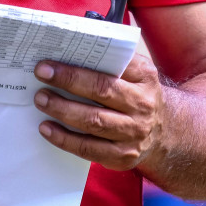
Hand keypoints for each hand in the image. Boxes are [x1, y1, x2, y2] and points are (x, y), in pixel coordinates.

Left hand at [33, 53, 164, 171]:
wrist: (164, 131)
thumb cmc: (137, 94)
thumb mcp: (136, 72)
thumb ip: (112, 59)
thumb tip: (71, 49)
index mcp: (144, 77)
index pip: (110, 66)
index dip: (77, 66)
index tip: (49, 63)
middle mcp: (143, 105)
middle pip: (101, 92)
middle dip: (68, 82)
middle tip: (41, 76)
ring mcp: (134, 134)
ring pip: (94, 122)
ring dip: (63, 110)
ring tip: (41, 100)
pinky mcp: (123, 156)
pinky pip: (89, 149)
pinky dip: (64, 139)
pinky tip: (47, 129)